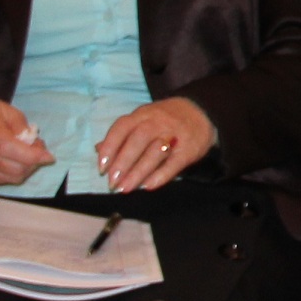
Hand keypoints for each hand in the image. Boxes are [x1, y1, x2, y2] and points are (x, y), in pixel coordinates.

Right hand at [0, 96, 54, 185]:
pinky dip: (13, 174)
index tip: (48, 156)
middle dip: (33, 163)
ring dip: (25, 169)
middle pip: (11, 167)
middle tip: (38, 150)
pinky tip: (13, 161)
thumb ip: (22, 127)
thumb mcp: (8, 110)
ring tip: (27, 155)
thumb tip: (32, 144)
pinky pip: (1, 181)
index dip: (31, 155)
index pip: (8, 148)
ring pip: (9, 177)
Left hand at [93, 99, 214, 192]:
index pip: (122, 128)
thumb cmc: (165, 119)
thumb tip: (98, 149)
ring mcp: (175, 135)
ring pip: (155, 152)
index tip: (101, 168)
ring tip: (126, 188)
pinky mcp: (189, 149)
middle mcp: (157, 122)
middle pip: (138, 141)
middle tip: (112, 182)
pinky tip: (148, 186)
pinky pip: (174, 163)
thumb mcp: (143, 119)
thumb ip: (122, 134)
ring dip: (138, 171)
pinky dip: (160, 175)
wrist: (202, 112)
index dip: (110, 147)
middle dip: (123, 163)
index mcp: (142, 115)